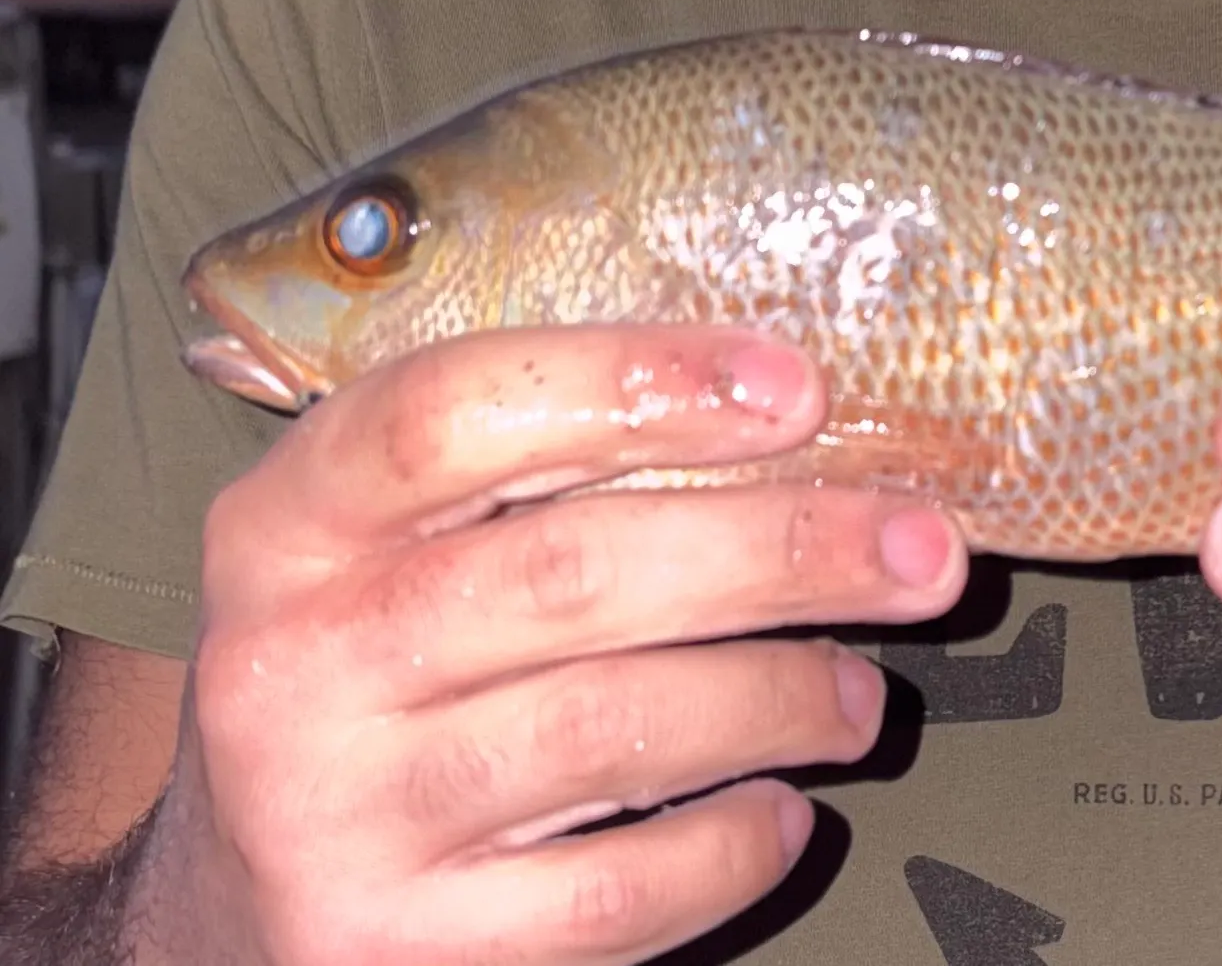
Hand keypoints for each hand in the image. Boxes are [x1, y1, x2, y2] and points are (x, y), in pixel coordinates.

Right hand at [166, 325, 967, 965]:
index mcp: (287, 521)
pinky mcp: (396, 946)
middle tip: (916, 546)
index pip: (451, 411)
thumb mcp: (384, 547)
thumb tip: (759, 415)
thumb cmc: (357, 666)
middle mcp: (289, 659)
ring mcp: (333, 814)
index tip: (793, 388)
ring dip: (778, 696)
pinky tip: (780, 808)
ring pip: (611, 731)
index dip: (631, 384)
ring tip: (857, 689)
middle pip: (567, 572)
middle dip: (776, 549)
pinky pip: (613, 894)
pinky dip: (731, 846)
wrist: (232, 885)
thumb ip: (522, 478)